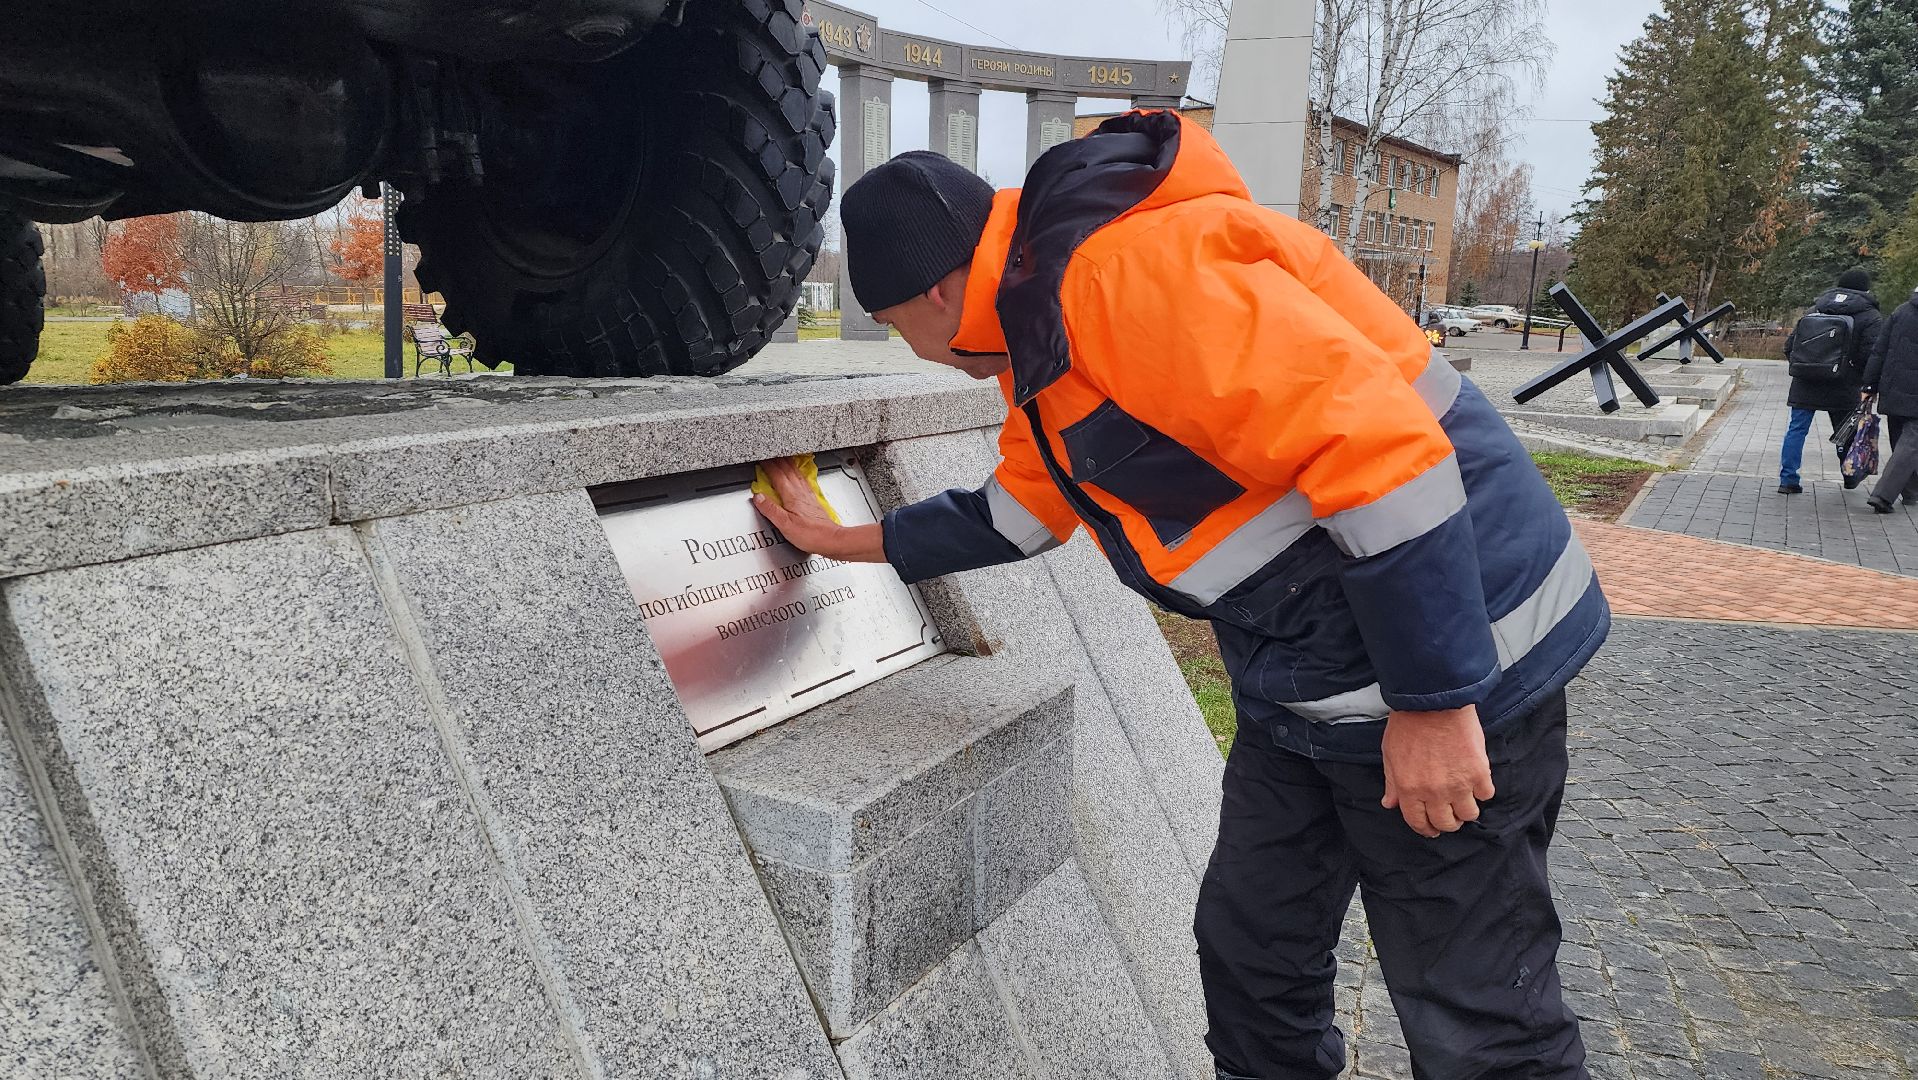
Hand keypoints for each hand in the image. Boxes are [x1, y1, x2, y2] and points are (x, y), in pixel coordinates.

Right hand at [752, 458, 886, 562]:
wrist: (830, 540)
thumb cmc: (811, 534)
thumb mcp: (784, 524)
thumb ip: (770, 509)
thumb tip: (758, 497)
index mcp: (792, 495)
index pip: (778, 475)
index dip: (768, 465)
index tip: (761, 459)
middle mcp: (801, 492)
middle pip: (788, 470)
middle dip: (778, 460)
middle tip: (770, 453)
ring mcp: (808, 495)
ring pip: (796, 473)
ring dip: (788, 464)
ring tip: (783, 457)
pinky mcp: (813, 500)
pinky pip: (802, 480)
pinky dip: (797, 473)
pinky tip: (798, 475)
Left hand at [1381, 705, 1495, 837]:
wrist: (1433, 701)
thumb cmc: (1408, 725)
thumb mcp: (1390, 755)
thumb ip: (1392, 783)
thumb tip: (1390, 804)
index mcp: (1409, 789)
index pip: (1418, 822)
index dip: (1426, 828)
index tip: (1432, 828)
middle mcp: (1433, 792)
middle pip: (1446, 823)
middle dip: (1448, 822)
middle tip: (1451, 813)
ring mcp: (1458, 784)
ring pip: (1469, 814)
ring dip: (1467, 809)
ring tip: (1465, 797)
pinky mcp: (1479, 772)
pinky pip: (1486, 794)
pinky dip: (1482, 790)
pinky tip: (1476, 780)